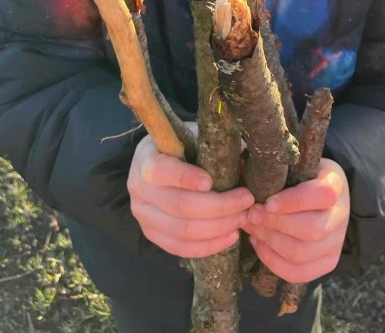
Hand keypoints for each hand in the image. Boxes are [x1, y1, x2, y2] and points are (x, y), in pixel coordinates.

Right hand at [128, 134, 253, 258]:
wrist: (161, 159)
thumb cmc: (183, 145)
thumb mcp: (194, 135)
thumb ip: (215, 144)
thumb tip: (245, 158)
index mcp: (146, 157)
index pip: (159, 170)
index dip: (184, 178)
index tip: (210, 182)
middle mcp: (138, 188)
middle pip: (178, 206)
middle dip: (219, 207)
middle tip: (246, 201)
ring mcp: (142, 215)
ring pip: (182, 231)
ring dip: (218, 228)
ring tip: (242, 219)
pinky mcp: (151, 234)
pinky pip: (180, 248)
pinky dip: (209, 246)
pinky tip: (230, 237)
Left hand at [243, 158, 349, 283]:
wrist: (321, 191)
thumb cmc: (300, 173)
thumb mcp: (294, 162)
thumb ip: (273, 164)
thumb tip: (241, 163)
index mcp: (336, 183)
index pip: (322, 194)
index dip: (293, 201)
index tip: (267, 203)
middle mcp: (342, 214)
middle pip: (312, 230)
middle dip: (275, 225)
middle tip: (252, 215)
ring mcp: (337, 242)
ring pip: (302, 254)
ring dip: (270, 242)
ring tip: (252, 228)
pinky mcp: (328, 261)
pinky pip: (299, 273)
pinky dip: (274, 262)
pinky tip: (259, 244)